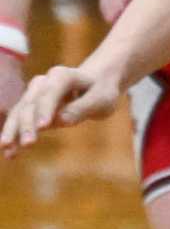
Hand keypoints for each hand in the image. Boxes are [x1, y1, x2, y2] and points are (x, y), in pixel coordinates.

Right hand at [0, 61, 124, 155]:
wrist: (95, 83)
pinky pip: (20, 121)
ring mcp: (34, 94)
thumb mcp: (100, 100)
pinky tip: (9, 152)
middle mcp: (43, 82)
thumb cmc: (101, 91)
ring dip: (13, 131)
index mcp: (62, 76)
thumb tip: (62, 121)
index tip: (43, 127)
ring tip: (8, 150)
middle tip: (28, 144)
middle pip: (30, 104)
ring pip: (19, 112)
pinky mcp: (31, 107)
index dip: (45, 109)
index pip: (50, 93)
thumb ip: (82, 108)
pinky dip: (15, 135)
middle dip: (27, 124)